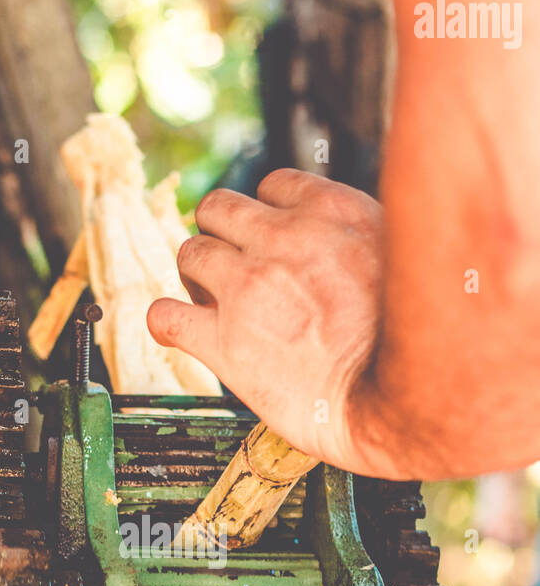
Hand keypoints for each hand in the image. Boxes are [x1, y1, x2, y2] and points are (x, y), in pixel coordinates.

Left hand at [147, 169, 383, 472]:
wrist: (407, 400)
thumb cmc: (421, 341)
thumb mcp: (413, 256)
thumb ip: (370, 238)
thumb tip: (355, 242)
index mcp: (333, 212)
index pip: (273, 185)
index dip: (268, 214)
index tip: (274, 241)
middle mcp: (283, 238)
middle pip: (219, 209)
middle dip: (222, 236)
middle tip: (234, 271)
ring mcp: (247, 287)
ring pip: (189, 252)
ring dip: (196, 275)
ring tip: (211, 302)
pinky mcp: (224, 340)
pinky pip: (165, 315)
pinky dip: (167, 320)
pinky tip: (181, 331)